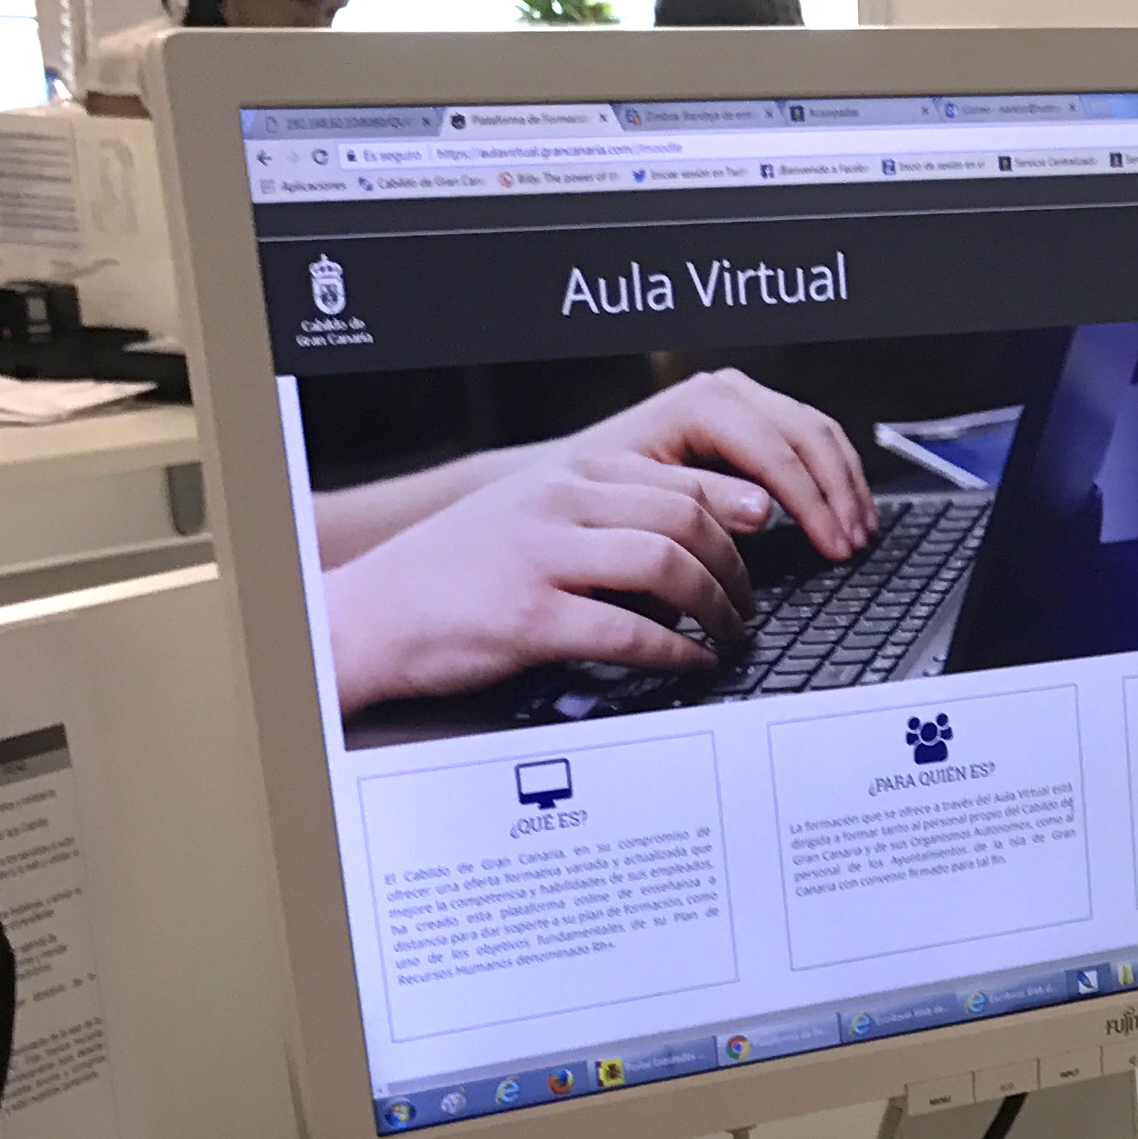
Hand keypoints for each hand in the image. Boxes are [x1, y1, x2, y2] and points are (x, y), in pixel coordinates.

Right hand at [322, 463, 766, 712]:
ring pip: (668, 564)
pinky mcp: (531, 617)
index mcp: (563, 475)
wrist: (373, 615)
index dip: (735, 511)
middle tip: (748, 604)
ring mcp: (542, 558)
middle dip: (735, 566)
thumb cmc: (456, 576)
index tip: (764, 538)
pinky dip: (677, 651)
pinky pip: (632, 631)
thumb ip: (598, 520)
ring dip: (716, 606)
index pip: (677, 479)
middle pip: (686, 517)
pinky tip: (691, 663)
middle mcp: (556, 504)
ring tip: (729, 634)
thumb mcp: (528, 519)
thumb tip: (687, 544)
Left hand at [552, 370, 872, 559]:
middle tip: (854, 545)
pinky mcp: (751, 421)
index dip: (811, 501)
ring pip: (818, 432)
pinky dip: (835, 476)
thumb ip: (701, 500)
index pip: (775, 449)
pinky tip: (845, 510)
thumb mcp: (639, 499)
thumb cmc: (595, 496)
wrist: (568, 483)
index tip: (833, 546)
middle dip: (838, 492)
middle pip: (807, 432)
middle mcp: (723, 394)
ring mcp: (740, 403)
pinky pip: (811, 438)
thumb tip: (762, 512)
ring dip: (845, 485)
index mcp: (697, 405)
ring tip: (859, 533)